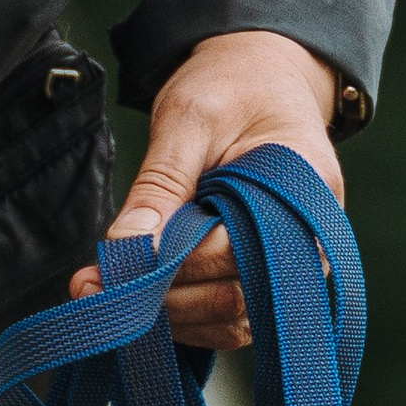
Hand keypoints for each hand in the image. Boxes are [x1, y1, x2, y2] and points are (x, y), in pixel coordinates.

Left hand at [72, 28, 341, 348]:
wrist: (262, 82)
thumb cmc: (232, 91)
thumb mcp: (189, 118)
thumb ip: (161, 183)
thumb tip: (124, 246)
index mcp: (308, 189)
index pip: (235, 252)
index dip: (170, 264)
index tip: (110, 265)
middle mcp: (313, 241)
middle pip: (235, 298)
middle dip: (160, 299)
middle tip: (93, 288)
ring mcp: (294, 268)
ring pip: (231, 322)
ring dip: (166, 318)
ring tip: (106, 294)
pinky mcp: (268, 281)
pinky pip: (228, 321)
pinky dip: (182, 318)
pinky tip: (139, 299)